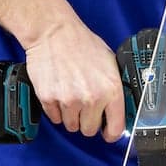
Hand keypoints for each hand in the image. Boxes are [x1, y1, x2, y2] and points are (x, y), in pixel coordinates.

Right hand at [24, 22, 125, 141]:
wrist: (53, 32)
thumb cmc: (81, 44)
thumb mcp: (109, 64)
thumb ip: (113, 89)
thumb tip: (116, 110)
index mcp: (111, 90)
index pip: (115, 128)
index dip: (110, 133)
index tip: (107, 132)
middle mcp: (91, 98)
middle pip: (89, 131)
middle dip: (86, 121)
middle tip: (83, 106)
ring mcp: (69, 100)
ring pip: (71, 126)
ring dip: (71, 116)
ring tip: (70, 95)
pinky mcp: (49, 99)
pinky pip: (55, 118)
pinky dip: (56, 110)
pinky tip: (59, 92)